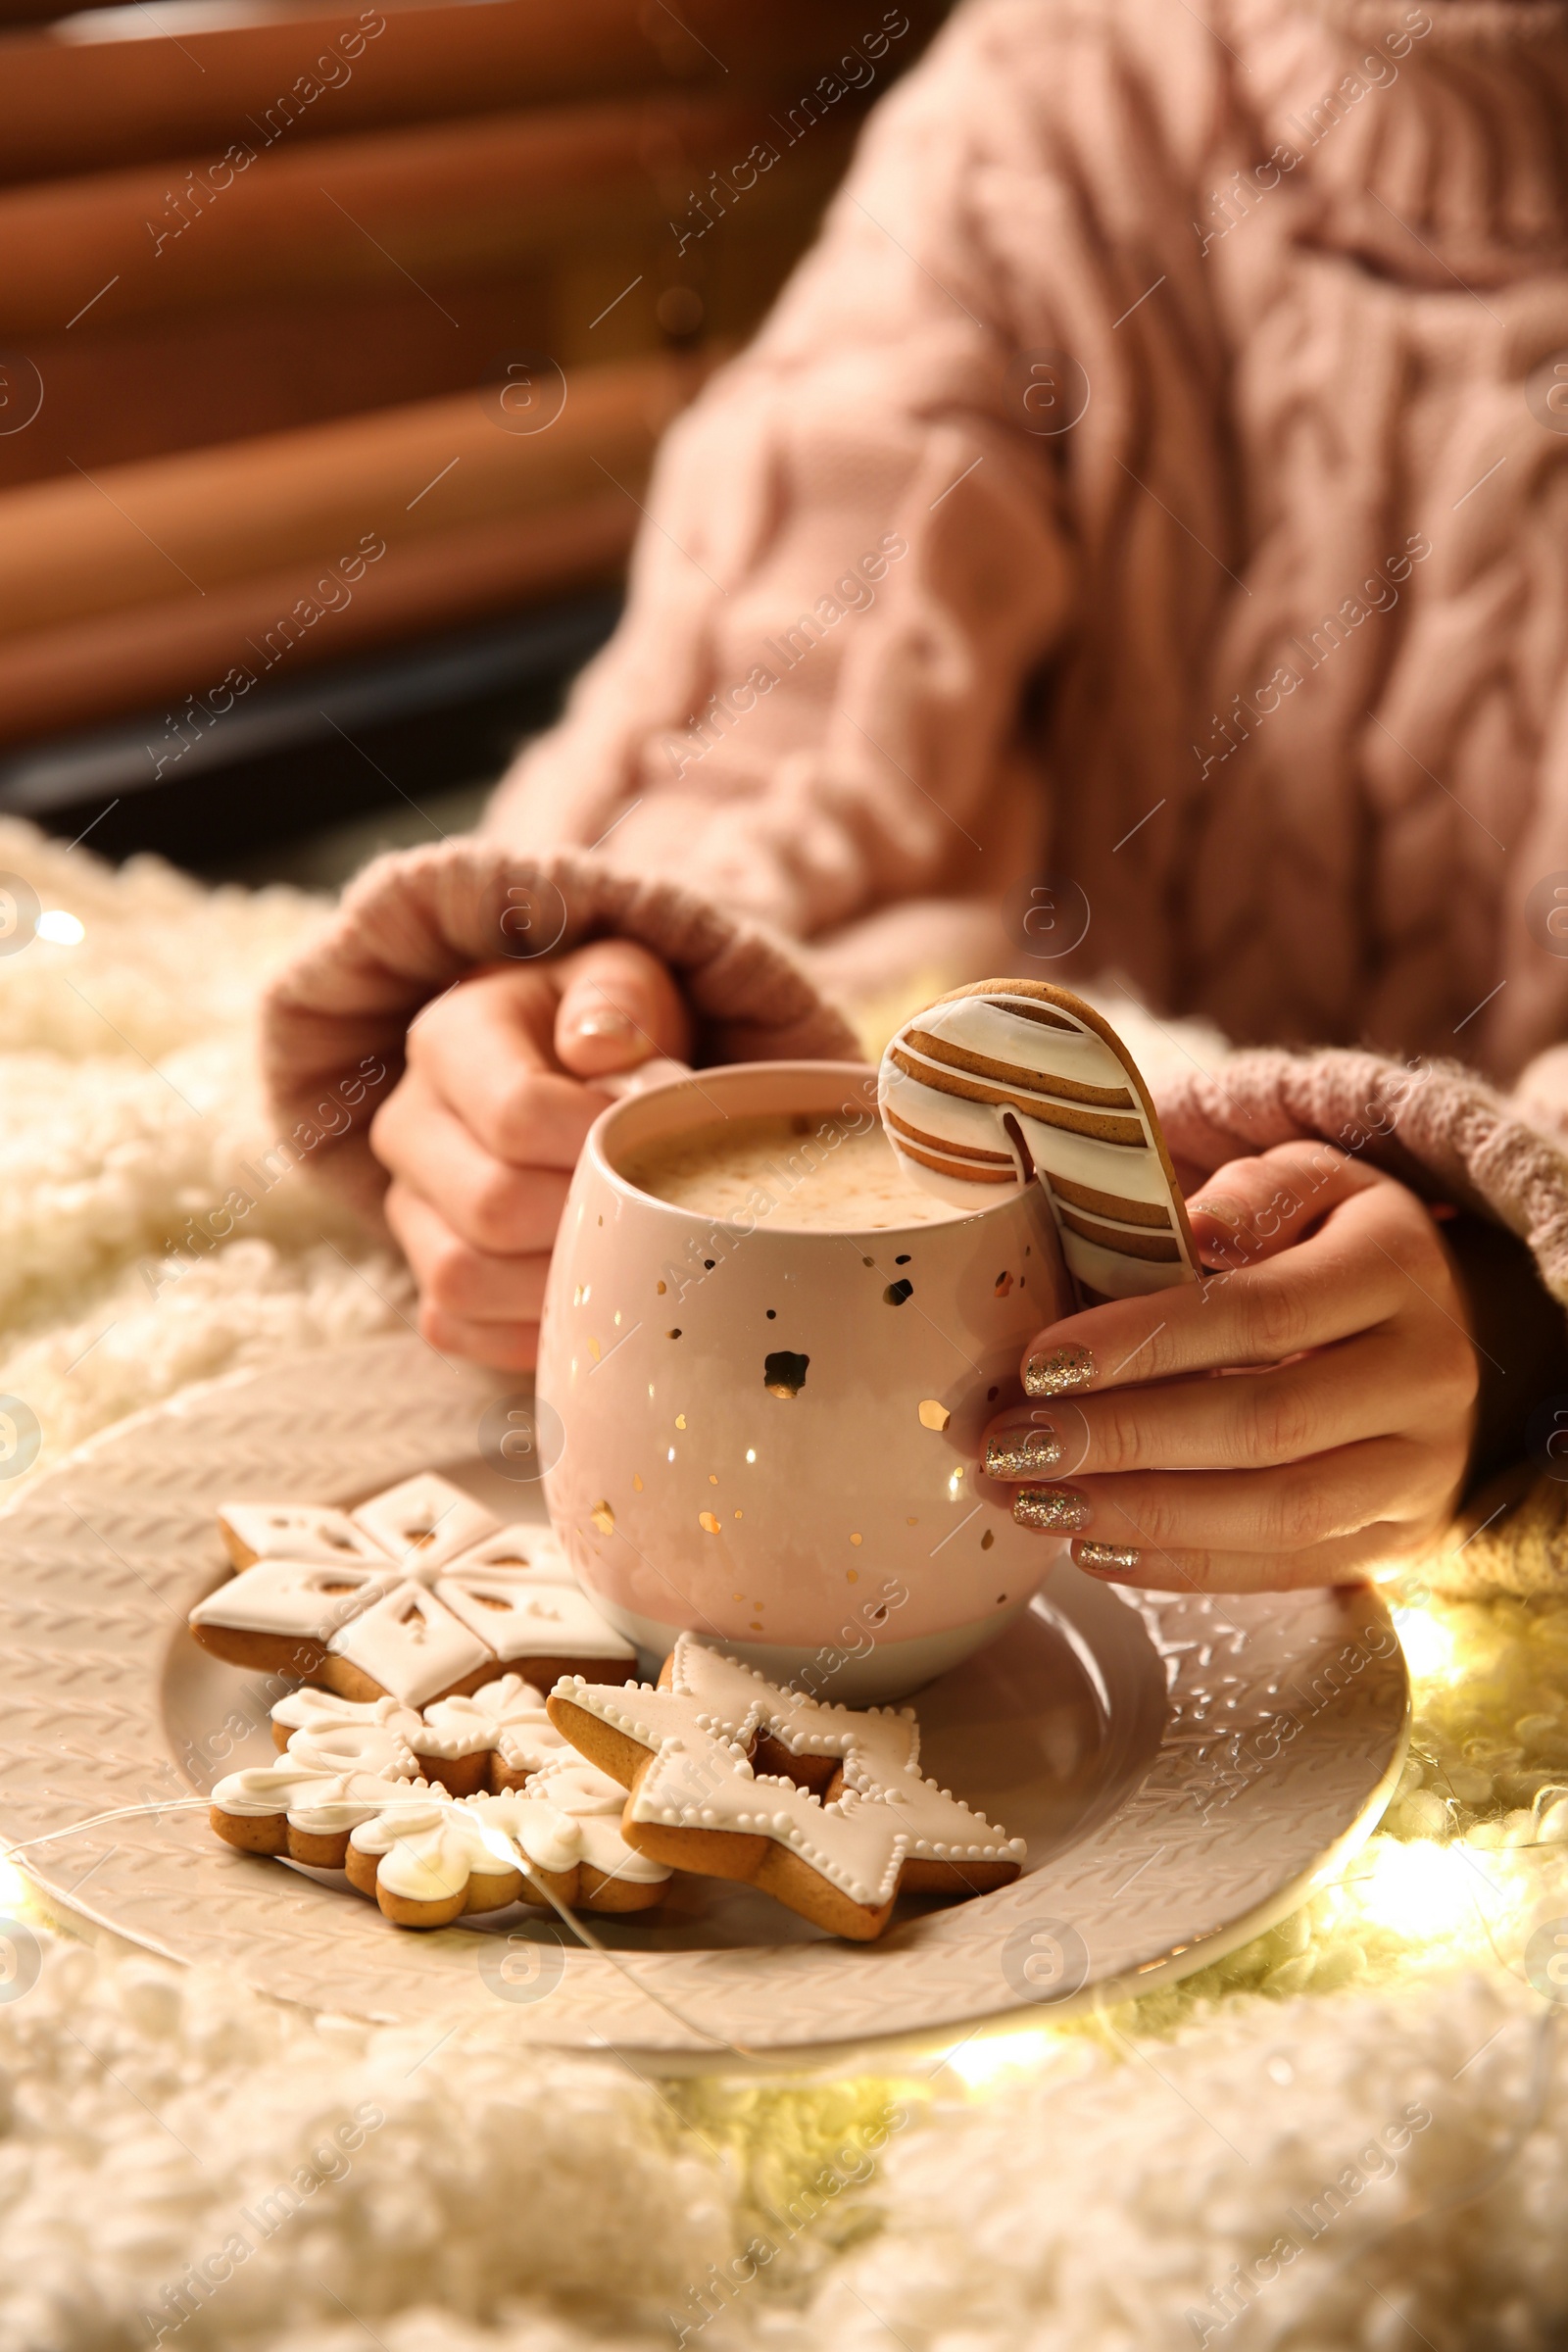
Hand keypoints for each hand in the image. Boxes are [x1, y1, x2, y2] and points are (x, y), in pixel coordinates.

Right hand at [371, 941, 690, 1369]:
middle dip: (587, 1217)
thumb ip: (616, 998)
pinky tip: (586, 1299)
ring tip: (624, 1255)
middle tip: (652, 1208)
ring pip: (461, 1280)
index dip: (599, 1143)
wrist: (577, 1078)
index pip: (518, 1114)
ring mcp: (408, 1207)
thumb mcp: (622, 982)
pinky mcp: (422, 1274)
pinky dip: (526, 1332)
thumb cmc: (607, 1030)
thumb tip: (603, 1047)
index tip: (656, 1138)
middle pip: (490, 1206)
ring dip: (557, 1284)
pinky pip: (456, 1328)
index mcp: (449, 1040)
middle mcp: (407, 1125)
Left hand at [978, 1142, 1479, 1590]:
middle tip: (1012, 1447)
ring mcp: (1422, 1470)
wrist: (1437, 1330)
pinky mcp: (1400, 1539)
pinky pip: (1283, 1568)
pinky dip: (1181, 1564)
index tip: (1041, 1366)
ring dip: (1138, 1514)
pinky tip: (1093, 1545)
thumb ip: (1249, 1196)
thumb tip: (1194, 1227)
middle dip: (1120, 1441)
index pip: (1259, 1315)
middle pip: (1262, 1425)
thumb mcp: (1306, 1184)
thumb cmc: (1332, 1243)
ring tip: (1034, 1503)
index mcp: (1398, 1267)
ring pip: (1275, 1513)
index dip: (1143, 1345)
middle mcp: (1428, 1374)